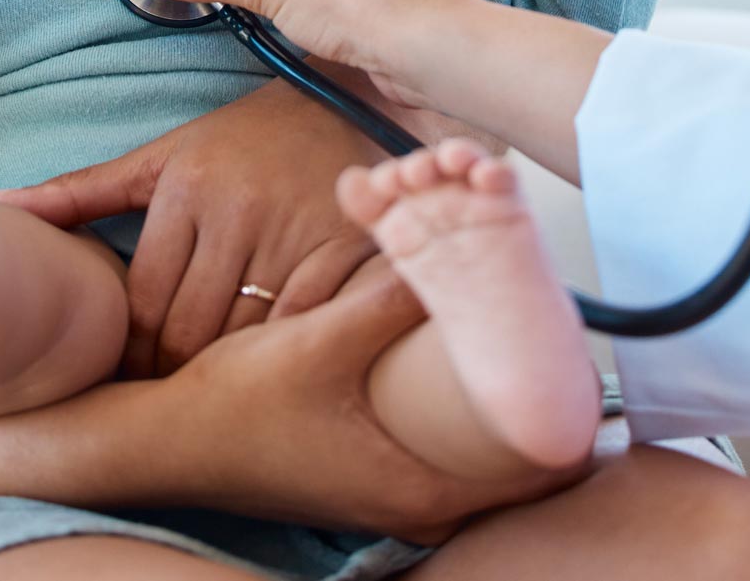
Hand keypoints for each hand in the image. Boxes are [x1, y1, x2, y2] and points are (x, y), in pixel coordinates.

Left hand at [0, 80, 386, 376]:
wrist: (344, 98)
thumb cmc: (239, 141)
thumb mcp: (160, 158)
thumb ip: (80, 192)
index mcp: (186, 186)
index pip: (144, 303)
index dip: (130, 355)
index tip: (126, 379)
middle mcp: (238, 207)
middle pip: (192, 330)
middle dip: (171, 375)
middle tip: (164, 400)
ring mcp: (296, 229)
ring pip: (246, 338)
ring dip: (226, 375)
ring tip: (211, 395)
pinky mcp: (348, 246)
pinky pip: (305, 326)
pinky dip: (285, 356)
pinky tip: (274, 370)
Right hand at [154, 267, 584, 537]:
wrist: (164, 444)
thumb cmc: (235, 408)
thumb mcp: (316, 343)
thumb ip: (385, 297)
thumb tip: (444, 244)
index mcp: (421, 487)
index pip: (541, 470)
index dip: (572, 416)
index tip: (585, 362)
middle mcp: (417, 505)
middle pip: (520, 468)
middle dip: (541, 405)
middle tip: (558, 340)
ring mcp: (395, 497)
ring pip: (483, 461)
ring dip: (501, 409)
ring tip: (519, 344)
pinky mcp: (373, 479)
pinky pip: (446, 454)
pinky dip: (462, 419)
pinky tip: (457, 366)